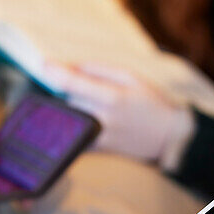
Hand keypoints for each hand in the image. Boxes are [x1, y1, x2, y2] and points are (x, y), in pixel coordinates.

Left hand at [44, 61, 192, 163]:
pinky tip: (77, 118)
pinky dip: (70, 125)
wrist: (169, 138)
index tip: (44, 63)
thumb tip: (71, 66)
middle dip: (67, 90)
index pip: (73, 83)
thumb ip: (99, 70)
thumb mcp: (131, 77)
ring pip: (68, 119)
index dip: (55, 72)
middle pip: (68, 100)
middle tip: (76, 84)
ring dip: (67, 108)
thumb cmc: (151, 102)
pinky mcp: (97, 150)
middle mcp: (103, 119)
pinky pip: (73, 136)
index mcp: (113, 97)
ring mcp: (99, 137)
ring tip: (79, 102)